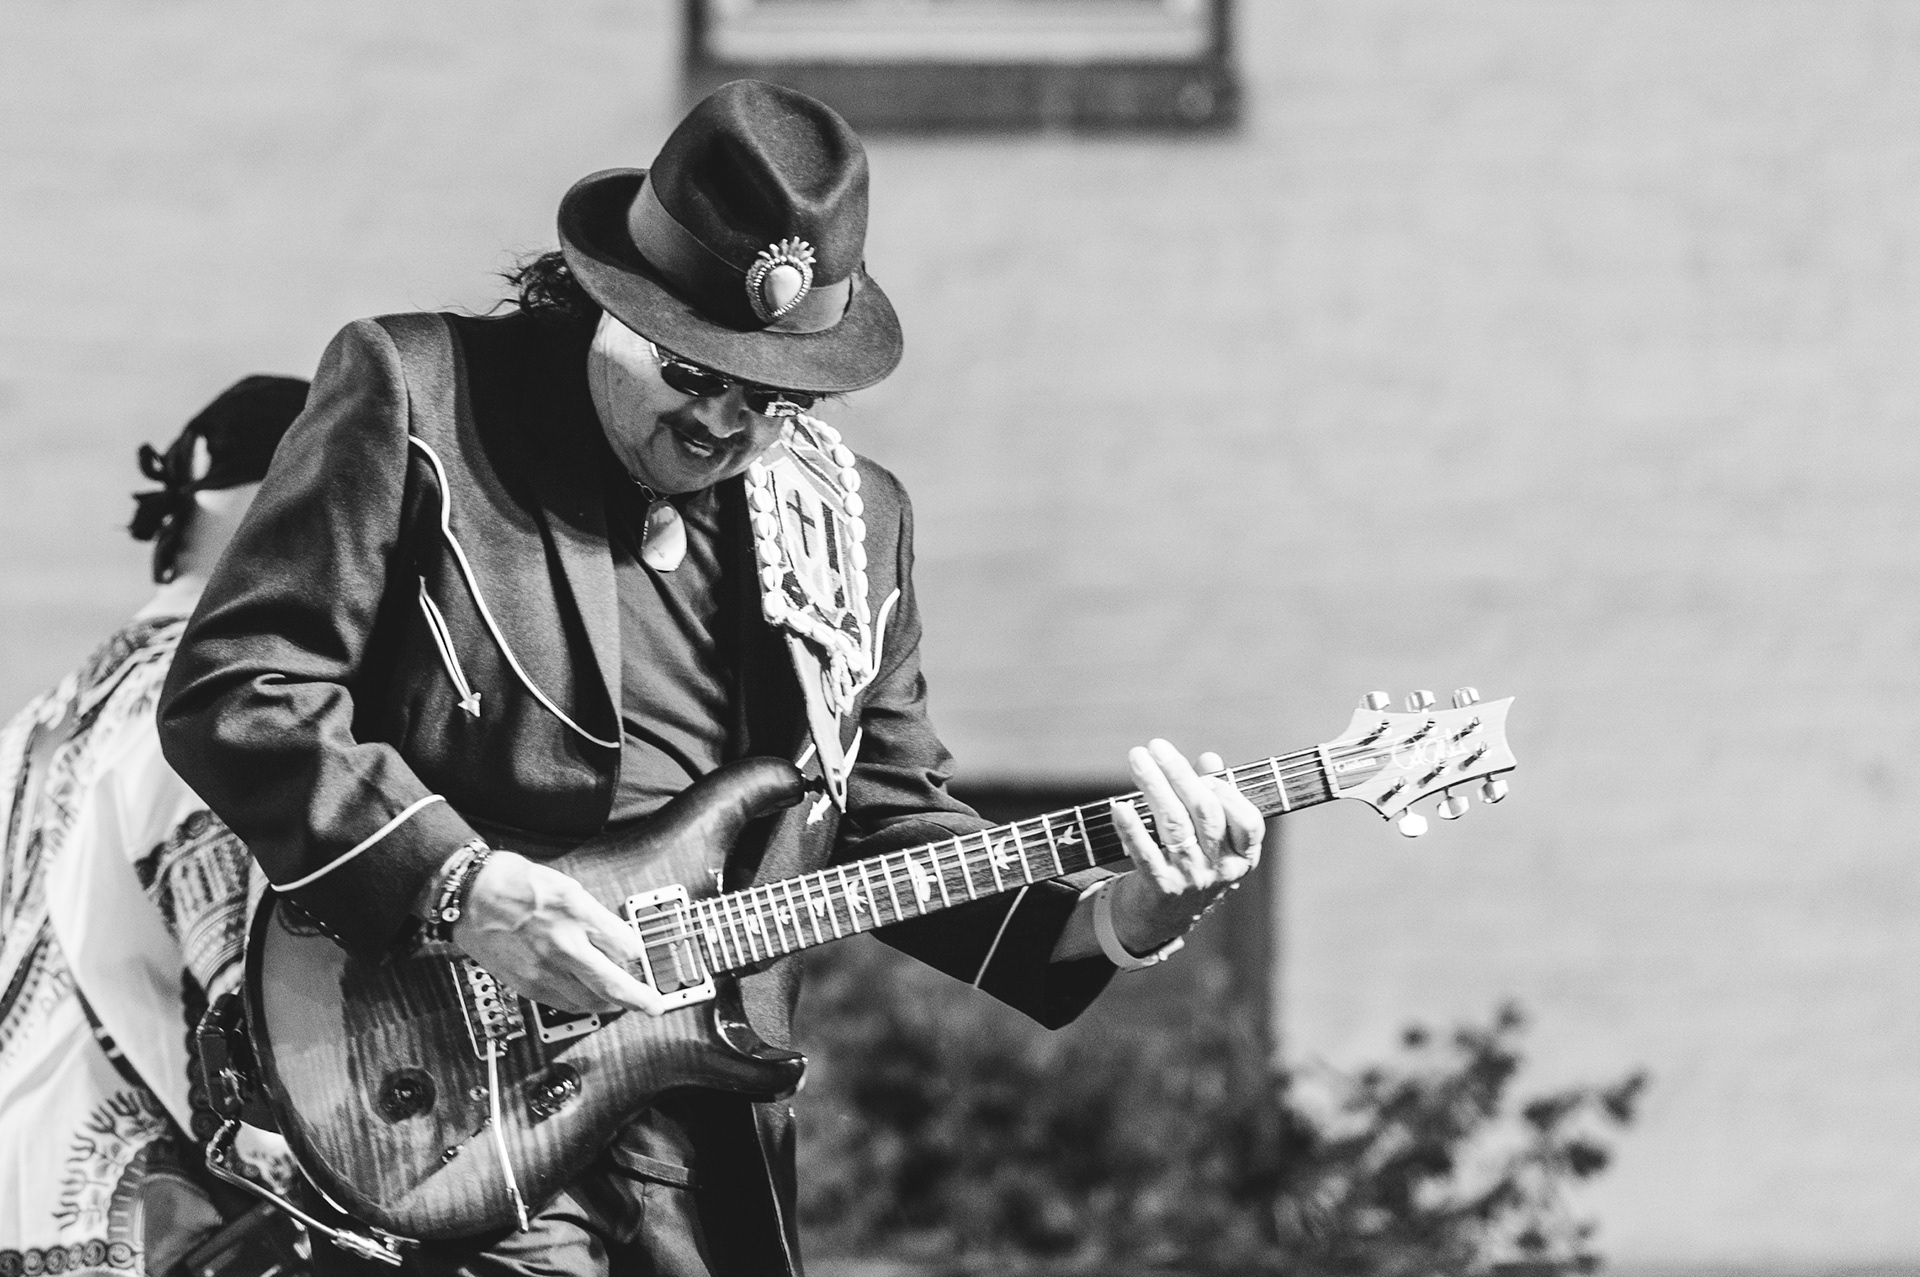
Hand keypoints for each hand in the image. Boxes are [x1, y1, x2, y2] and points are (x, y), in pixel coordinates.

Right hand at [451, 851, 667, 1016]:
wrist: (471, 896)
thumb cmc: (515, 884)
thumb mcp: (568, 887)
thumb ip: (596, 917)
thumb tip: (619, 941)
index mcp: (577, 915)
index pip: (627, 947)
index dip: (639, 955)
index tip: (644, 958)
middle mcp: (563, 946)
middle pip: (613, 985)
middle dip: (639, 999)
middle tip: (654, 1006)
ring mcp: (544, 970)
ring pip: (590, 1001)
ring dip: (611, 1004)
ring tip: (622, 1001)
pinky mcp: (527, 985)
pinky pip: (564, 1003)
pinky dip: (582, 1004)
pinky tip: (589, 999)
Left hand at [1104, 740, 1263, 953]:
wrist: (1160, 920)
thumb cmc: (1190, 865)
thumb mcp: (1209, 838)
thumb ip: (1212, 797)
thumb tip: (1210, 758)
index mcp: (1243, 857)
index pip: (1247, 821)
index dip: (1226, 791)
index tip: (1202, 771)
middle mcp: (1221, 869)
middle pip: (1205, 812)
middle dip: (1180, 774)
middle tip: (1156, 747)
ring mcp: (1192, 880)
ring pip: (1174, 825)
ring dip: (1153, 787)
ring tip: (1137, 759)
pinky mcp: (1161, 889)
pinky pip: (1145, 853)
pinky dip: (1131, 828)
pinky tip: (1119, 807)